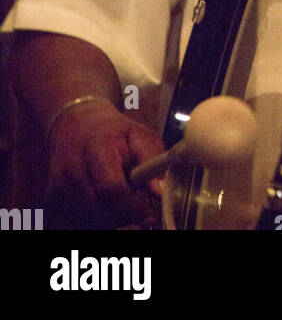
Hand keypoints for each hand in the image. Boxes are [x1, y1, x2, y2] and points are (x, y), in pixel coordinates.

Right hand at [46, 99, 166, 228]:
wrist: (76, 125)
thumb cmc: (114, 134)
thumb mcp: (139, 135)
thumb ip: (152, 159)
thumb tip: (161, 190)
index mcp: (96, 149)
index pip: (110, 188)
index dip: (132, 207)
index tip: (150, 216)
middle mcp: (72, 170)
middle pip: (99, 212)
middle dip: (124, 218)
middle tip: (139, 213)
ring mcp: (58, 189)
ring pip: (89, 223)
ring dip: (111, 222)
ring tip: (123, 205)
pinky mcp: (51, 203)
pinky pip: (77, 225)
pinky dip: (96, 222)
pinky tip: (106, 208)